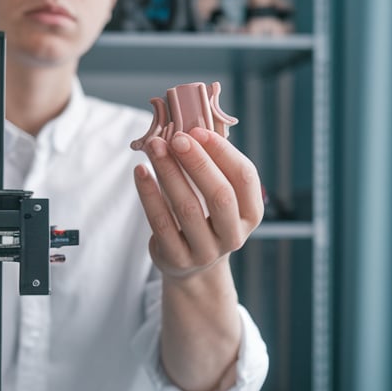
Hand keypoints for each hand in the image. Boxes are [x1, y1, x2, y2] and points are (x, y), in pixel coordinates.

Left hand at [133, 128, 262, 277]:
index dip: (223, 152)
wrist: (192, 267)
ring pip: (187, 207)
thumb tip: (191, 123)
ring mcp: (205, 250)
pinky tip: (141, 172)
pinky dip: (149, 194)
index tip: (199, 130)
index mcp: (250, 214)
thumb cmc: (206, 218)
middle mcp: (233, 235)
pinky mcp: (176, 258)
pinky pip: (161, 222)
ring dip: (169, 172)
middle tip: (176, 137)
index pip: (245, 179)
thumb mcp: (219, 197)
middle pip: (220, 194)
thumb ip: (213, 166)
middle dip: (198, 162)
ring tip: (154, 146)